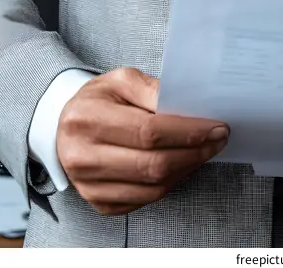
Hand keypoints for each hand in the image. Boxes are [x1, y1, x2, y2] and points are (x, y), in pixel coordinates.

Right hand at [56, 67, 228, 215]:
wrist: (65, 126)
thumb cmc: (97, 100)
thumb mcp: (120, 80)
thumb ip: (151, 90)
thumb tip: (184, 106)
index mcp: (86, 119)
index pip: (148, 131)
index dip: (187, 131)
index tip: (215, 126)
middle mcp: (83, 157)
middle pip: (152, 164)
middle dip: (194, 152)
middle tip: (217, 139)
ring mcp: (89, 186)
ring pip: (152, 188)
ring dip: (187, 170)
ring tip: (204, 151)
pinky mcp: (99, 203)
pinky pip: (145, 200)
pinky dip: (170, 184)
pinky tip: (182, 165)